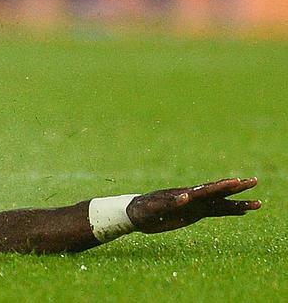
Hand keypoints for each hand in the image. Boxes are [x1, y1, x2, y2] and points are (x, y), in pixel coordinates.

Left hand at [128, 178, 259, 233]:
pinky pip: (215, 212)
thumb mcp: (153, 208)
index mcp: (184, 195)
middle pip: (218, 192)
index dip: (221, 186)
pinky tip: (241, 211)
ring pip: (221, 204)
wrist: (136, 214)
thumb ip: (169, 203)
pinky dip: (229, 211)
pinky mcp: (194, 213)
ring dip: (239, 204)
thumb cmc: (142, 210)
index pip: (206, 190)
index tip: (236, 181)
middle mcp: (192, 198)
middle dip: (237, 188)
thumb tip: (185, 197)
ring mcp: (195, 205)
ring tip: (258, 204)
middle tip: (254, 181)